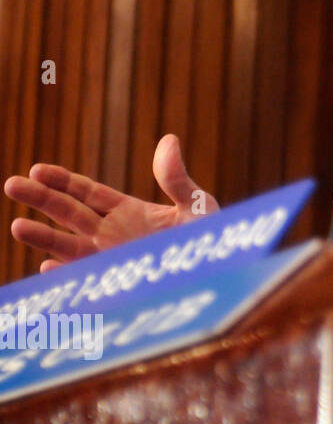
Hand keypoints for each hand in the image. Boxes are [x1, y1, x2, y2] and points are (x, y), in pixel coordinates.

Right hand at [3, 134, 217, 271]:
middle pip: (68, 213)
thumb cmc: (209, 239)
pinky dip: (67, 275)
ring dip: (44, 237)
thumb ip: (177, 178)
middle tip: (11, 184)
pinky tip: (48, 267)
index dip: (62, 181)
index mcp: (127, 211)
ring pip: (69, 246)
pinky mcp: (116, 284)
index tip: (37, 169)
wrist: (220, 273)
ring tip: (17, 225)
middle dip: (40, 199)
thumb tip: (169, 140)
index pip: (86, 193)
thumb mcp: (196, 204)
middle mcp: (111, 234)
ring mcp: (110, 260)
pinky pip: (85, 281)